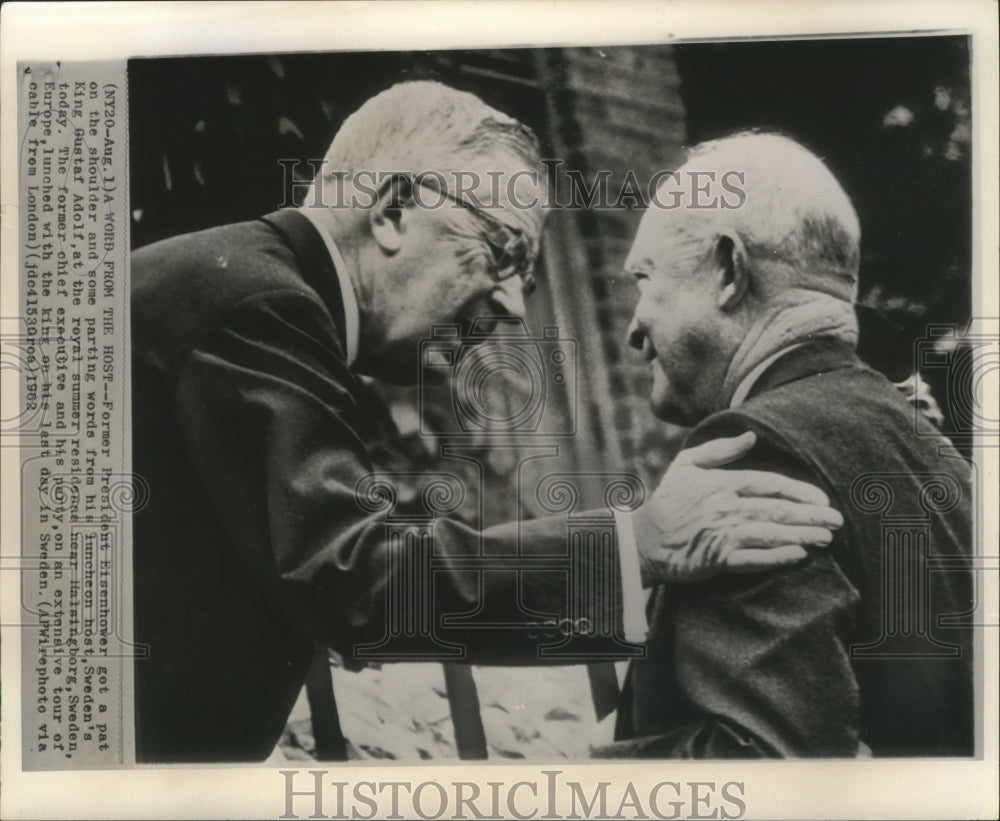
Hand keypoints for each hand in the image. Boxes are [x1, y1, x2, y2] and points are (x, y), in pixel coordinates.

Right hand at [632, 431, 842, 584]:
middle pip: (777, 508)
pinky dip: (777, 557)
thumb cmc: (668, 500)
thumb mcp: (687, 464)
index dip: (799, 490)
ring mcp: (722, 534)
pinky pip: (753, 559)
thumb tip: (751, 437)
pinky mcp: (717, 559)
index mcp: (722, 483)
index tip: (822, 498)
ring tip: (826, 538)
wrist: (643, 539)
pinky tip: (797, 555)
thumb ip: (720, 450)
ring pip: (771, 532)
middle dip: (810, 515)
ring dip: (801, 535)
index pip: (769, 483)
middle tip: (836, 521)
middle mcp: (726, 507)